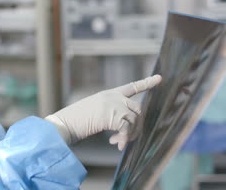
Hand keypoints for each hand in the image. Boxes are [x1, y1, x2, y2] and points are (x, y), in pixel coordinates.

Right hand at [45, 75, 161, 149]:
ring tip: (117, 142)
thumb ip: (110, 113)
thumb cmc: (76, 121)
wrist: (65, 123)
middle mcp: (113, 97)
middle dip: (137, 125)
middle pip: (137, 108)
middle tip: (126, 139)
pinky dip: (124, 139)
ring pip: (134, 120)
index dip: (147, 83)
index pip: (131, 87)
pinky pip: (127, 129)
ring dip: (129, 134)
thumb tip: (125, 126)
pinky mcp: (112, 115)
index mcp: (108, 94)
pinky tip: (117, 145)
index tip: (160, 78)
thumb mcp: (95, 112)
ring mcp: (113, 104)